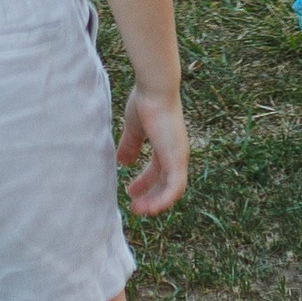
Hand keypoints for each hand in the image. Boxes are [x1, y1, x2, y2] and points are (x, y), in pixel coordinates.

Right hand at [117, 83, 188, 216]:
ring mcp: (179, 157)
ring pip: (172, 190)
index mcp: (166, 144)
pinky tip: (149, 208)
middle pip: (165, 182)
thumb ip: (130, 144)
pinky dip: (163, 200)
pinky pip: (175, 189)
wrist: (155, 90)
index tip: (130, 191)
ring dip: (155, 202)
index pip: (158, 169)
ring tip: (138, 210)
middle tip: (134, 206)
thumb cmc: (146, 102)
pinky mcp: (178, 160)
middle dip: (150, 195)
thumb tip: (122, 162)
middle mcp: (176, 152)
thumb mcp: (134, 128)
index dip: (145, 182)